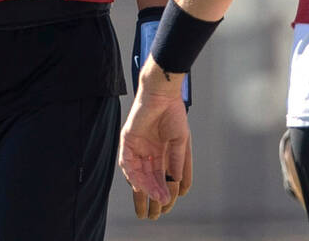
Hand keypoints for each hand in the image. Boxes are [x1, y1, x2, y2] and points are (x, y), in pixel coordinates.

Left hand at [119, 67, 191, 212]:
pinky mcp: (128, 141)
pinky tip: (141, 187)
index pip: (161, 178)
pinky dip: (134, 176)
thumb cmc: (173, 114)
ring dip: (145, 189)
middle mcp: (148, 152)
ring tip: (153, 202)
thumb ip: (176, 162)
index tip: (168, 205)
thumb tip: (175, 184)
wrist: (162, 94)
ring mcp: (137, 147)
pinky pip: (128, 163)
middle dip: (152, 197)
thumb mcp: (180, 142)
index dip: (165, 192)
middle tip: (155, 214)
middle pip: (148, 180)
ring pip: (138, 175)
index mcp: (161, 153)